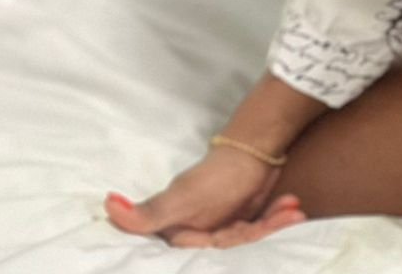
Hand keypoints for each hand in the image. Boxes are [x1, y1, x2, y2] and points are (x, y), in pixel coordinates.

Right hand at [104, 143, 307, 247]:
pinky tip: (293, 206)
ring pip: (249, 239)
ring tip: (294, 211)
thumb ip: (148, 212)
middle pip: (227, 249)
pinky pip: (261, 227)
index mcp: (178, 232)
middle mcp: (199, 232)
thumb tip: (107, 204)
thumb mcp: (181, 197)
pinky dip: (278, 217)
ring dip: (273, 224)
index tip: (231, 237)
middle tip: (283, 217)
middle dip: (256, 234)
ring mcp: (223, 226)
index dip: (217, 249)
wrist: (250, 146)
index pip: (194, 255)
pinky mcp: (243, 219)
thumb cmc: (214, 174)